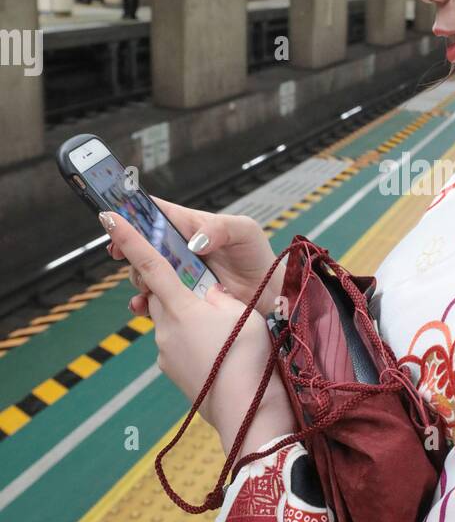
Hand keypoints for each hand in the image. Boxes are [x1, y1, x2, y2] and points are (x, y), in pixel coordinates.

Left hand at [101, 210, 291, 455]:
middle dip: (172, 286)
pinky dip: (190, 340)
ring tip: (219, 330)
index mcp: (181, 307)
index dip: (128, 238)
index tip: (107, 217)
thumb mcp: (241, 312)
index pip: (150, 264)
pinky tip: (214, 351)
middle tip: (202, 289)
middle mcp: (165, 329)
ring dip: (185, 316)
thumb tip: (202, 290)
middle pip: (158, 294)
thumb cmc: (250, 357)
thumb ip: (216, 294)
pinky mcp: (171, 371)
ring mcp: (165, 352)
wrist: (248, 411)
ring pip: (168, 320)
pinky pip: (175, 344)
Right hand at [108, 195, 282, 319]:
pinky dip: (144, 304)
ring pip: (146, 273)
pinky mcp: (182, 298)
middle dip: (130, 250)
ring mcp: (180, 275)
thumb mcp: (244, 231)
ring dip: (137, 278)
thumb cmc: (257, 255)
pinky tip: (141, 307)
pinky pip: (156, 300)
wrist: (269, 294)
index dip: (134, 215)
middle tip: (123, 256)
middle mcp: (180, 250)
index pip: (156, 214)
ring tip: (144, 285)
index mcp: (191, 226)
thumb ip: (220, 228)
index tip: (117, 222)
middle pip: (144, 246)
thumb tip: (195, 241)